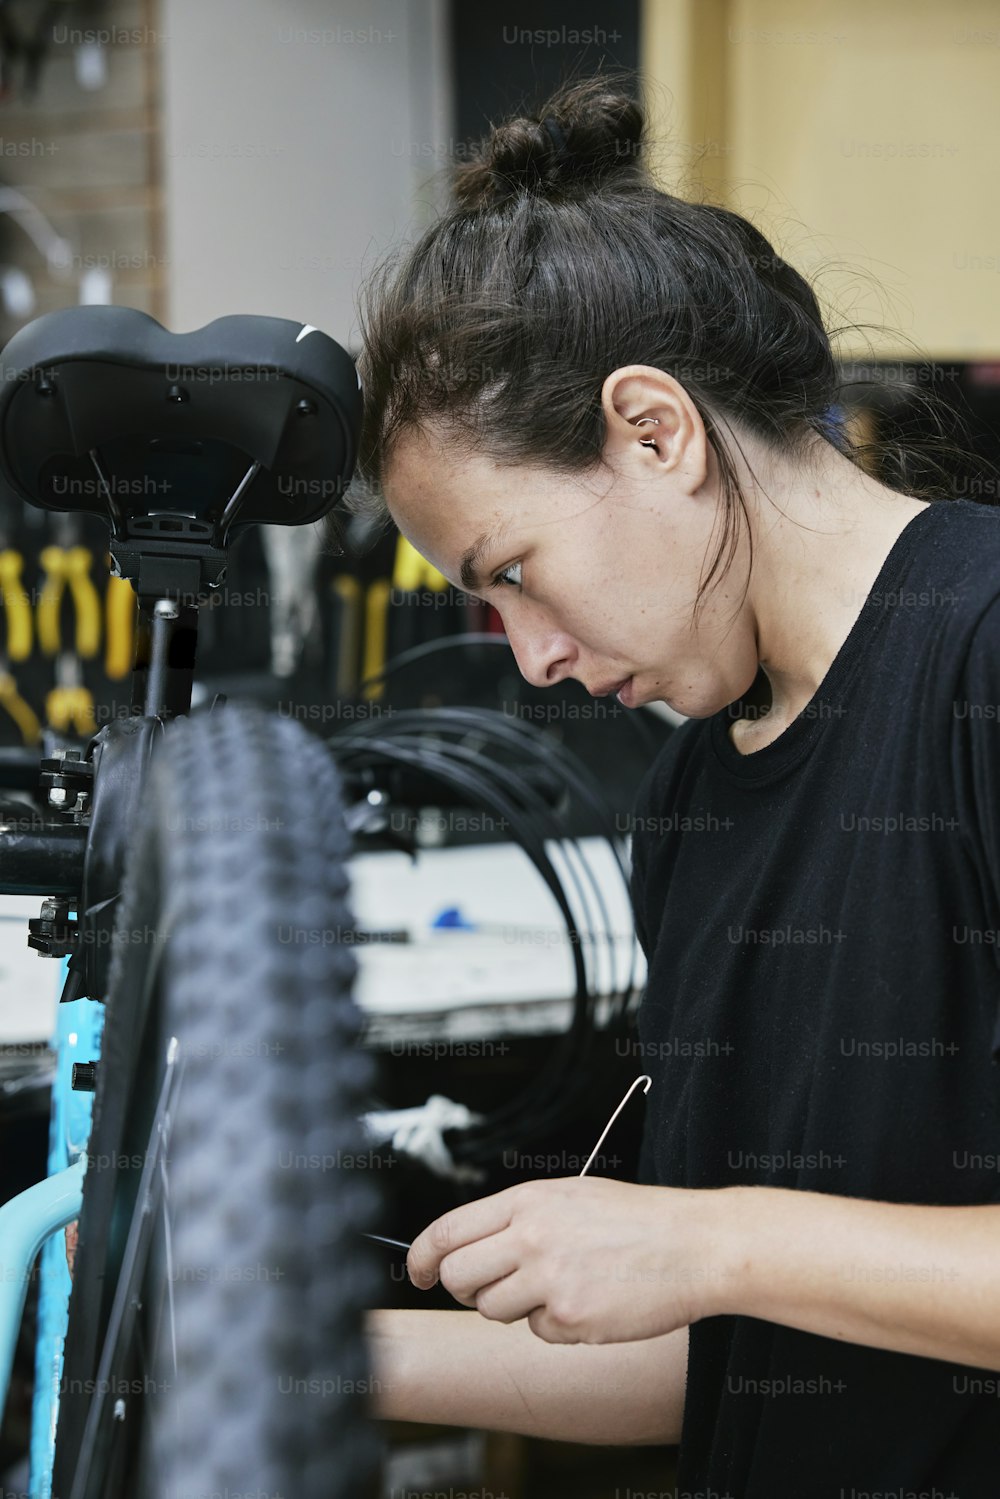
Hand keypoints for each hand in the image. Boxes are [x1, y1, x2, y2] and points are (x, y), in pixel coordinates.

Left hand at [406, 1175, 725, 1343]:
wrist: (693, 1244)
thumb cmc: (636, 1219)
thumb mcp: (571, 1196)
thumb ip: (521, 1217)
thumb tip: (474, 1245)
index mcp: (528, 1200)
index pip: (449, 1230)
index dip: (421, 1257)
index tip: (417, 1273)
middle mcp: (531, 1236)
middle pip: (459, 1276)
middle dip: (463, 1289)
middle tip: (487, 1289)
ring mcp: (550, 1278)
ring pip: (492, 1309)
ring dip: (514, 1308)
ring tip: (557, 1288)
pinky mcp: (571, 1317)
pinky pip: (538, 1333)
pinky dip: (555, 1326)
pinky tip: (589, 1303)